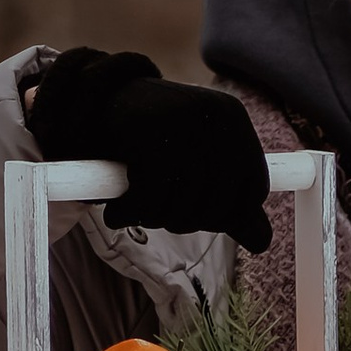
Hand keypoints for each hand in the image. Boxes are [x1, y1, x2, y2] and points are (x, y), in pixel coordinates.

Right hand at [29, 48, 272, 252]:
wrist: (88, 107)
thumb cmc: (145, 144)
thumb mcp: (192, 173)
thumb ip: (228, 206)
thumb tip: (263, 243)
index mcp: (234, 120)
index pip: (253, 191)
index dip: (223, 215)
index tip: (189, 212)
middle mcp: (217, 114)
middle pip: (219, 203)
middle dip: (184, 221)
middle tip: (153, 212)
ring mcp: (185, 117)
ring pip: (185, 202)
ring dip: (153, 219)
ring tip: (131, 208)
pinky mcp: (150, 127)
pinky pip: (152, 195)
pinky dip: (132, 213)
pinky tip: (117, 212)